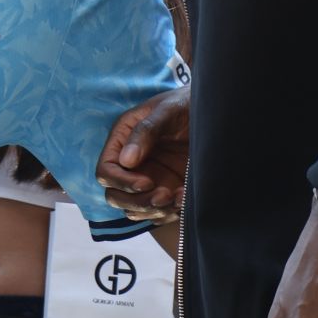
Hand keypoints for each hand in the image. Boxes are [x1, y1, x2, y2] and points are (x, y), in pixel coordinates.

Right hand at [96, 86, 188, 217]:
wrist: (212, 113)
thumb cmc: (185, 104)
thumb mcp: (167, 110)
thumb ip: (145, 131)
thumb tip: (126, 160)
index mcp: (122, 141)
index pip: (106, 171)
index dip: (122, 182)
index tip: (147, 183)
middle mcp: (130, 164)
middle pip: (115, 196)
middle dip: (138, 202)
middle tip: (164, 196)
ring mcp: (147, 178)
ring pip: (134, 210)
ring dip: (154, 212)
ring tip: (178, 199)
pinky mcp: (165, 190)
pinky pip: (157, 213)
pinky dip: (169, 214)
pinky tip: (186, 200)